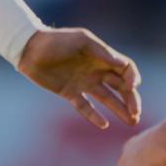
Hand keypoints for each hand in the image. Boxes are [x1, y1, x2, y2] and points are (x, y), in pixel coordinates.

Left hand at [18, 28, 141, 130]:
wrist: (29, 50)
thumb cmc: (56, 40)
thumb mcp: (81, 40)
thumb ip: (101, 51)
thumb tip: (120, 63)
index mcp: (102, 57)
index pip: (126, 69)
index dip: (133, 78)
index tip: (132, 87)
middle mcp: (96, 71)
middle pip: (120, 87)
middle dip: (131, 100)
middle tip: (136, 114)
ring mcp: (83, 83)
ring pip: (107, 99)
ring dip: (119, 110)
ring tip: (131, 122)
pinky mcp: (70, 93)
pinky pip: (85, 107)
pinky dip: (94, 116)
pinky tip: (104, 125)